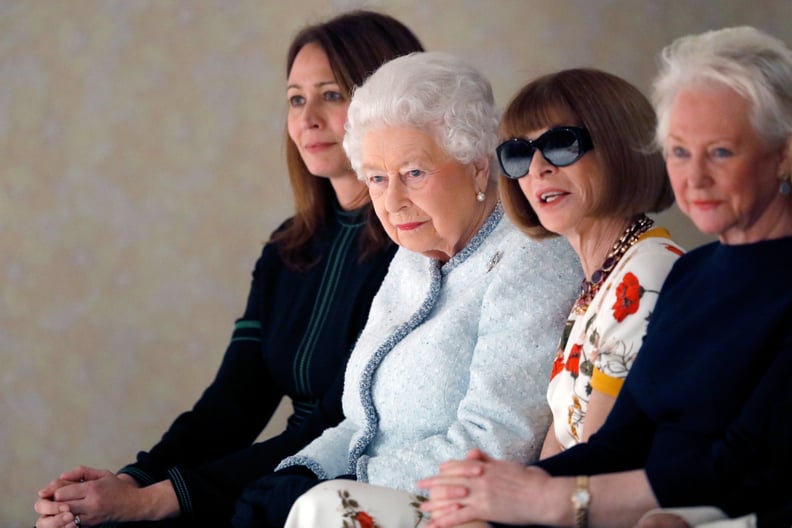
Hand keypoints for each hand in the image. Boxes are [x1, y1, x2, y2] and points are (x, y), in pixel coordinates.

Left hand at [35, 466, 140, 525]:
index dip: (55, 492)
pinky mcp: (91, 524)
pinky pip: (72, 523)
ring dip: (59, 512)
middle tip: (52, 501)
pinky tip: (67, 514)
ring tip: (59, 508)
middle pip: (61, 506)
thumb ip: (81, 472)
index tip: (56, 490)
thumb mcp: (102, 473)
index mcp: (93, 488)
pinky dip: (67, 519)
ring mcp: (91, 516)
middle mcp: (91, 503)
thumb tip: (61, 476)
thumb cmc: (116, 487)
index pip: (62, 493)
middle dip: (53, 503)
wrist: (132, 504)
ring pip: (65, 517)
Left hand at [417, 449, 552, 527]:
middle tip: (419, 484)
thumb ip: (489, 460)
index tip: (437, 472)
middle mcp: (479, 478)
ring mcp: (480, 494)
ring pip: (450, 497)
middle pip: (450, 479)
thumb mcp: (507, 465)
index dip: (446, 469)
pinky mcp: (484, 510)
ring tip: (423, 507)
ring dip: (435, 502)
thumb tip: (474, 454)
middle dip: (433, 482)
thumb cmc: (531, 481)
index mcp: (485, 467)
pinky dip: (444, 520)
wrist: (543, 495)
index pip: (459, 464)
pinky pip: (459, 515)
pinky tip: (435, 524)